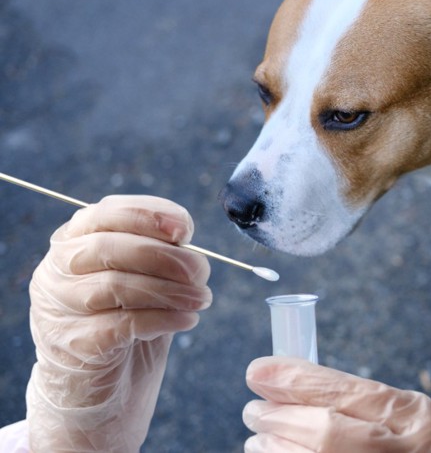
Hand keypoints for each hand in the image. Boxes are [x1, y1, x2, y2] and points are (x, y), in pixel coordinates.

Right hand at [26, 195, 211, 451]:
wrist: (100, 388)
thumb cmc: (125, 323)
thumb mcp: (141, 280)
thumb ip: (157, 255)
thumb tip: (188, 244)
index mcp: (73, 242)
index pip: (106, 213)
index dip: (149, 215)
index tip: (185, 229)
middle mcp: (57, 271)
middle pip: (109, 247)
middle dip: (165, 256)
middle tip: (201, 271)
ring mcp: (59, 309)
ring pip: (115, 285)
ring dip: (170, 290)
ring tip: (202, 299)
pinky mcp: (74, 345)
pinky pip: (122, 324)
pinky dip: (163, 319)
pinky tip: (187, 320)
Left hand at [243, 357, 430, 452]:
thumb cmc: (427, 447)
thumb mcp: (407, 414)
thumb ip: (358, 400)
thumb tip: (288, 382)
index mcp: (417, 421)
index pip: (348, 395)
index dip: (298, 382)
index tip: (258, 371)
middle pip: (328, 435)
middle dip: (281, 419)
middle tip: (253, 411)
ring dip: (276, 450)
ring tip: (257, 440)